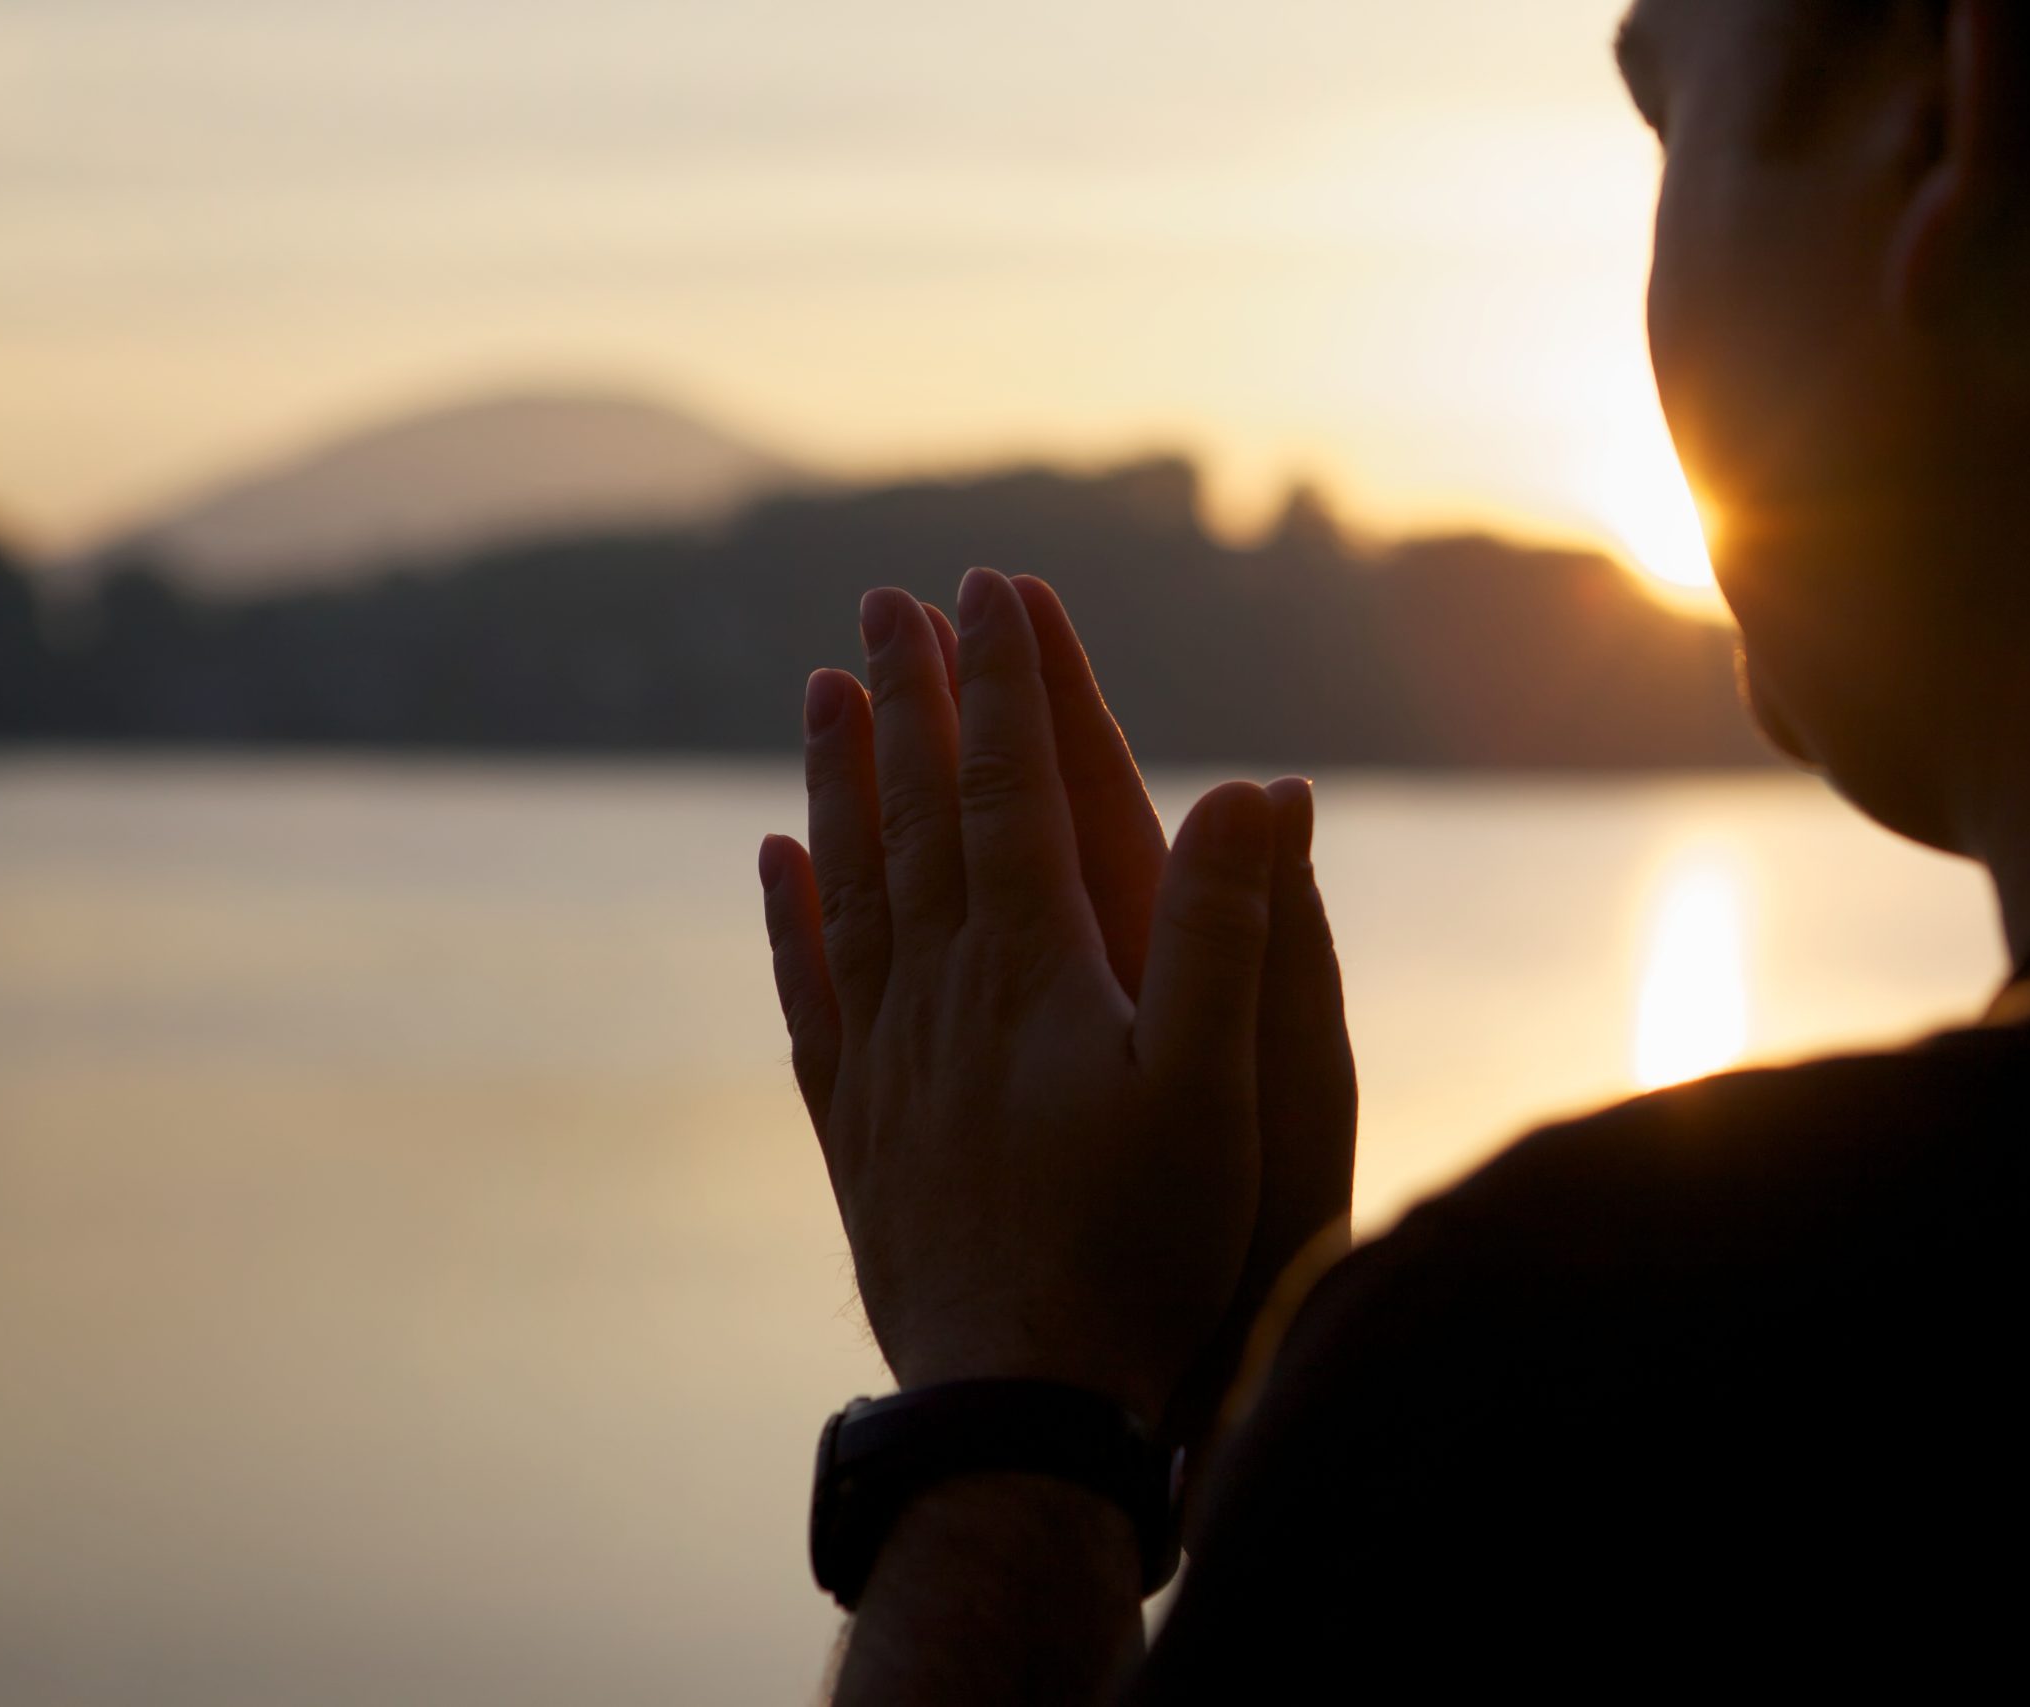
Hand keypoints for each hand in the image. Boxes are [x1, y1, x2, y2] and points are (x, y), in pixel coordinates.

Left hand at [759, 567, 1332, 1428]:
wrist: (1017, 1404)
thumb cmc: (1139, 1253)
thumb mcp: (1219, 1092)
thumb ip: (1228, 936)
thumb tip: (1253, 788)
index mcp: (1036, 971)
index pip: (1011, 789)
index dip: (1003, 684)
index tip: (990, 587)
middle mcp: (944, 994)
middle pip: (917, 815)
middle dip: (909, 698)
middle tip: (886, 600)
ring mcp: (888, 1060)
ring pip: (851, 885)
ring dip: (839, 780)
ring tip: (820, 689)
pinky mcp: (861, 1129)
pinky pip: (812, 993)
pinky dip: (791, 917)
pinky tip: (776, 863)